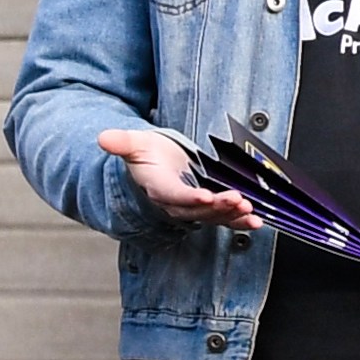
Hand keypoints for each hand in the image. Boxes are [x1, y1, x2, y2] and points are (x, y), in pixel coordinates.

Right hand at [96, 127, 255, 232]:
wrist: (158, 167)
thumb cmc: (148, 155)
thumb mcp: (134, 144)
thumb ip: (122, 142)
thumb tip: (103, 138)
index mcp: (158, 187)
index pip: (173, 195)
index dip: (188, 198)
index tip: (204, 196)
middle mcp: (176, 203)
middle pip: (198, 210)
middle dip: (218, 207)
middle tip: (238, 200)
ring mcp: (194, 208)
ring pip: (214, 216)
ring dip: (232, 215)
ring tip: (249, 210)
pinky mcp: (209, 209)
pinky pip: (225, 219)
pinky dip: (241, 222)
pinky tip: (256, 221)